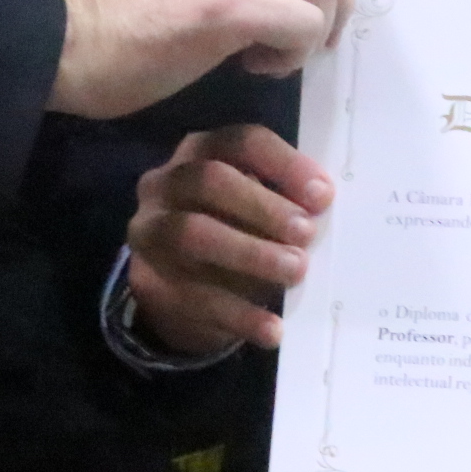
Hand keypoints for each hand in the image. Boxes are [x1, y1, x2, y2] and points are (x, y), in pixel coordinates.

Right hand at [130, 124, 331, 352]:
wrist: (177, 284)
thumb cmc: (232, 228)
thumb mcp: (255, 206)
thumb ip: (284, 200)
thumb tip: (320, 206)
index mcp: (201, 151)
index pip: (241, 143)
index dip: (284, 165)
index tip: (322, 195)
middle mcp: (166, 182)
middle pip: (209, 180)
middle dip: (262, 206)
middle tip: (306, 233)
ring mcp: (149, 231)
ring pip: (192, 233)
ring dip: (250, 253)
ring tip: (295, 271)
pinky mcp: (147, 280)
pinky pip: (192, 296)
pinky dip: (238, 314)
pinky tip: (272, 328)